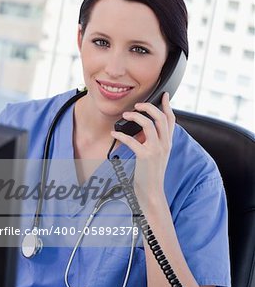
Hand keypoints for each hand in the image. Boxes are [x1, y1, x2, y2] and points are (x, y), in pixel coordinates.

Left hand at [111, 92, 174, 207]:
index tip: (164, 95)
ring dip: (135, 117)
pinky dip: (121, 135)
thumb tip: (142, 129)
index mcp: (168, 143)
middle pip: (161, 117)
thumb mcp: (156, 155)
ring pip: (149, 124)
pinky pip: (132, 140)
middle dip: (149, 107)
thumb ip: (153, 141)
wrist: (153, 191)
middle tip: (137, 105)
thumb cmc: (151, 174)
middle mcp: (165, 144)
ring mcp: (156, 150)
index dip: (168, 105)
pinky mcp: (145, 156)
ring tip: (126, 115)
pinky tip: (115, 134)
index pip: (171, 119)